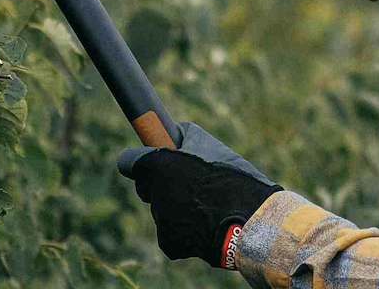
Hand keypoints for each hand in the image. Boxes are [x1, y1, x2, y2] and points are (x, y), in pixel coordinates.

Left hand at [115, 122, 282, 265]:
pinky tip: (207, 226)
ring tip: (209, 208)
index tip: (152, 160)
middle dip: (164, 186)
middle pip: (149, 188)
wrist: (249, 223)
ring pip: (164, 212)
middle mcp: (153, 193)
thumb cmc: (235, 183)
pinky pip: (172, 233)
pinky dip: (187, 231)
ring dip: (180, 209)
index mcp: (160, 165)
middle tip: (191, 186)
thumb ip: (186, 140)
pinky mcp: (168, 243)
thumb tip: (172, 135)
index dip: (143, 160)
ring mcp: (160, 220)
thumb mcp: (213, 148)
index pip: (129, 161)